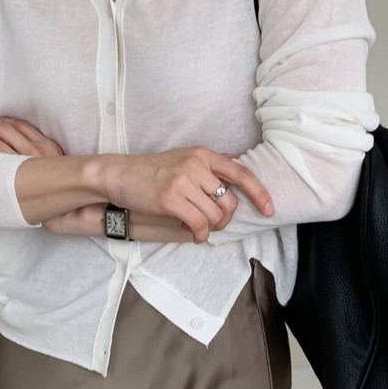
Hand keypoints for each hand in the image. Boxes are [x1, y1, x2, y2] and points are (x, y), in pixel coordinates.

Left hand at [0, 105, 65, 233]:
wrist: (69, 206)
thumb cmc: (62, 187)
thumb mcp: (60, 165)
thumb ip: (46, 155)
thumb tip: (30, 149)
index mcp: (47, 146)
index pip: (21, 125)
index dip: (4, 119)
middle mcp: (35, 150)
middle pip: (5, 128)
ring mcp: (24, 162)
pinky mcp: (16, 174)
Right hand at [103, 146, 273, 243]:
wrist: (118, 174)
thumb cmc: (151, 170)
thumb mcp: (183, 158)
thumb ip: (208, 165)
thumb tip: (237, 165)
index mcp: (203, 154)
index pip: (241, 173)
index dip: (259, 193)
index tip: (269, 210)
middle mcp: (196, 164)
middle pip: (229, 201)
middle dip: (224, 219)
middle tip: (212, 224)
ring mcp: (182, 181)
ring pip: (215, 215)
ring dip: (210, 228)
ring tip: (197, 227)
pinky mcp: (170, 199)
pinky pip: (199, 224)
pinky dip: (200, 234)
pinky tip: (193, 234)